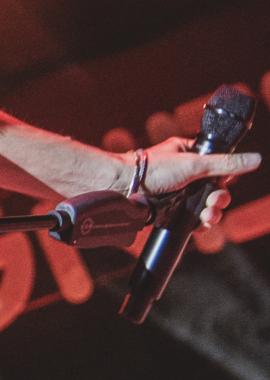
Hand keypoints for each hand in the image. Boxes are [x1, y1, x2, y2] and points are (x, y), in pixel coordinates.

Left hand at [137, 136, 261, 227]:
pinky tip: (200, 224)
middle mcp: (185, 173)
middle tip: (214, 202)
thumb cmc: (152, 170)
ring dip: (212, 212)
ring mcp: (178, 193)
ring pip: (206, 205)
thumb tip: (256, 158)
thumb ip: (226, 164)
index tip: (221, 183)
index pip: (218, 167)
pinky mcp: (171, 210)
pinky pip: (192, 219)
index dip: (223, 178)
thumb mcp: (194, 164)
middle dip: (219, 199)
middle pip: (215, 189)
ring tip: (208, 215)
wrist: (122, 188)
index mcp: (189, 155)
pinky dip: (199, 223)